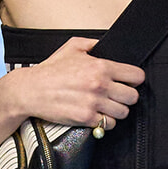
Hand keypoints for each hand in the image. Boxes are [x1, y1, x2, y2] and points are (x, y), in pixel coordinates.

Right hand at [16, 35, 144, 131]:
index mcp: (100, 66)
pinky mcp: (86, 118)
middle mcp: (100, 85)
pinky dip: (104, 122)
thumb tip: (105, 44)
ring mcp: (94, 103)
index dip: (134, 80)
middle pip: (133, 97)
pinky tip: (97, 115)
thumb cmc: (50, 70)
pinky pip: (107, 124)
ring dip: (116, 111)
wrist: (31, 90)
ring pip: (123, 113)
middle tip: (117, 96)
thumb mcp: (72, 47)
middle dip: (127, 97)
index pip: (136, 76)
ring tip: (107, 107)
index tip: (129, 82)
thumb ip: (93, 44)